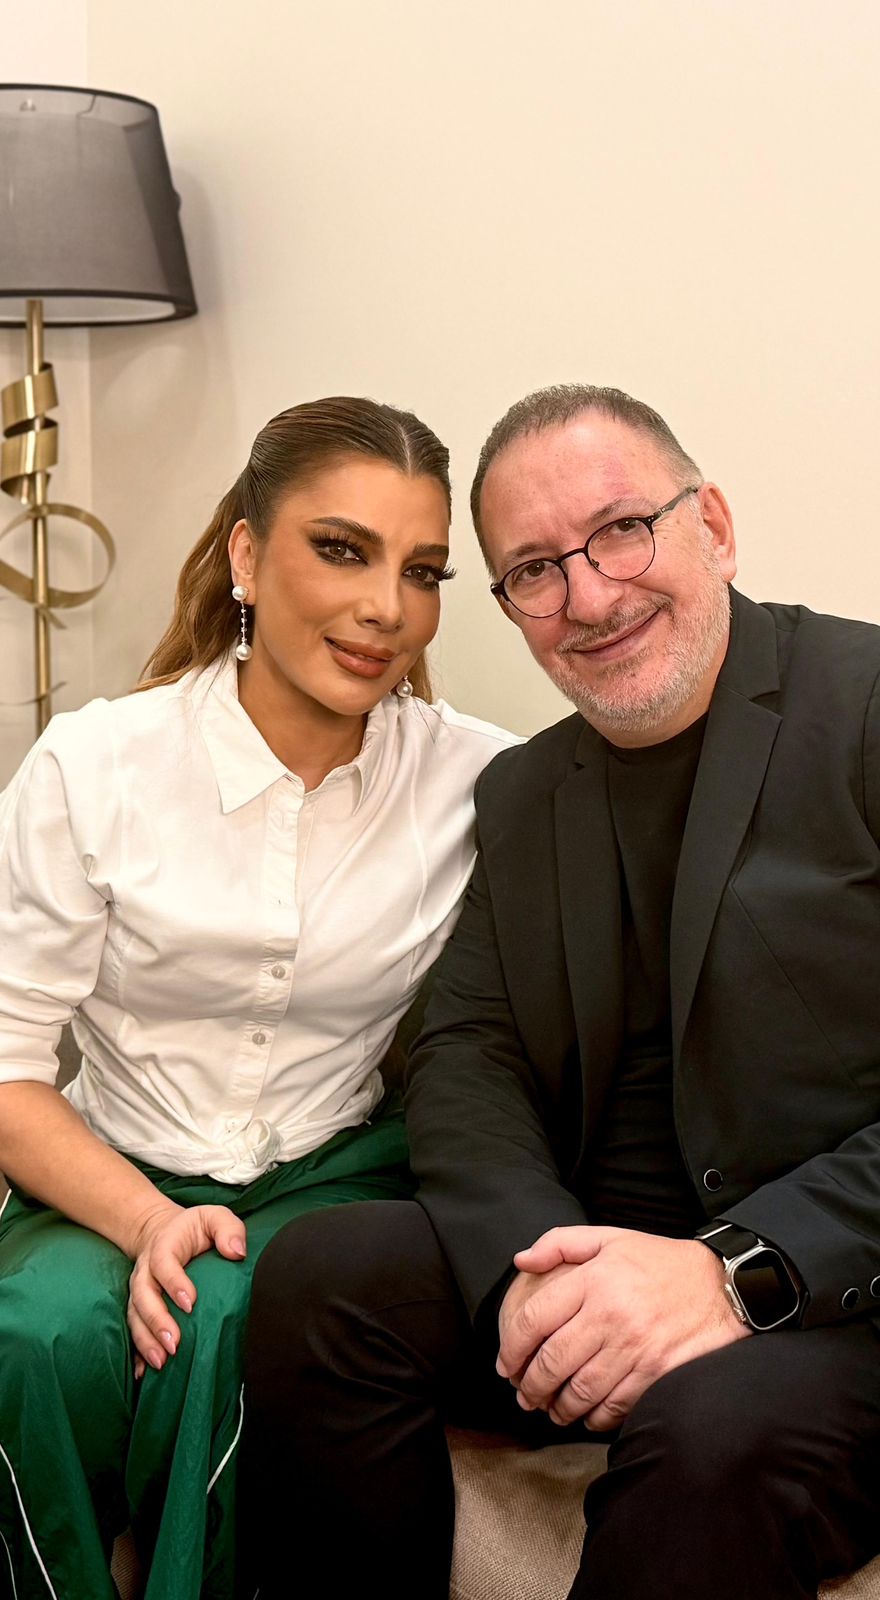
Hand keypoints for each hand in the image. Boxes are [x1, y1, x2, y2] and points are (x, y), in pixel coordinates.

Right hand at [127, 1200, 246, 1377]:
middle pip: (143, 1295)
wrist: (161, 1231)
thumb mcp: (214, 1217)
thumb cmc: (195, 1228)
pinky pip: (132, 1330)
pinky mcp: (138, 1308)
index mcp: (164, 1245)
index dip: (174, 1282)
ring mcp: (139, 1290)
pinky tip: (144, 1373)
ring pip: (134, 1316)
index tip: (191, 1303)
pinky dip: (136, 1352)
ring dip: (145, 1340)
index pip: (164, 1263)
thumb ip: (228, 1229)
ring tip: (162, 1362)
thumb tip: (236, 1252)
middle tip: (174, 1343)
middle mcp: (146, 1270)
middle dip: (157, 1321)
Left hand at [498, 1224, 748, 1431]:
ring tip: (550, 1409)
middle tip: (524, 1395)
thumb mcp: (610, 1238)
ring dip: (557, 1407)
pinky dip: (594, 1418)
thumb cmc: (661, 1262)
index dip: (511, 1347)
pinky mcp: (656, 1374)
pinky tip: (586, 1416)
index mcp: (594, 1279)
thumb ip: (560, 1243)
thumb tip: (521, 1261)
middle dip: (529, 1386)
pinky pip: (614, 1407)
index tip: (505, 1364)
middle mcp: (610, 1314)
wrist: (723, 1286)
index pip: (534, 1318)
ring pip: (579, 1390)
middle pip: (552, 1361)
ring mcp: (634, 1347)